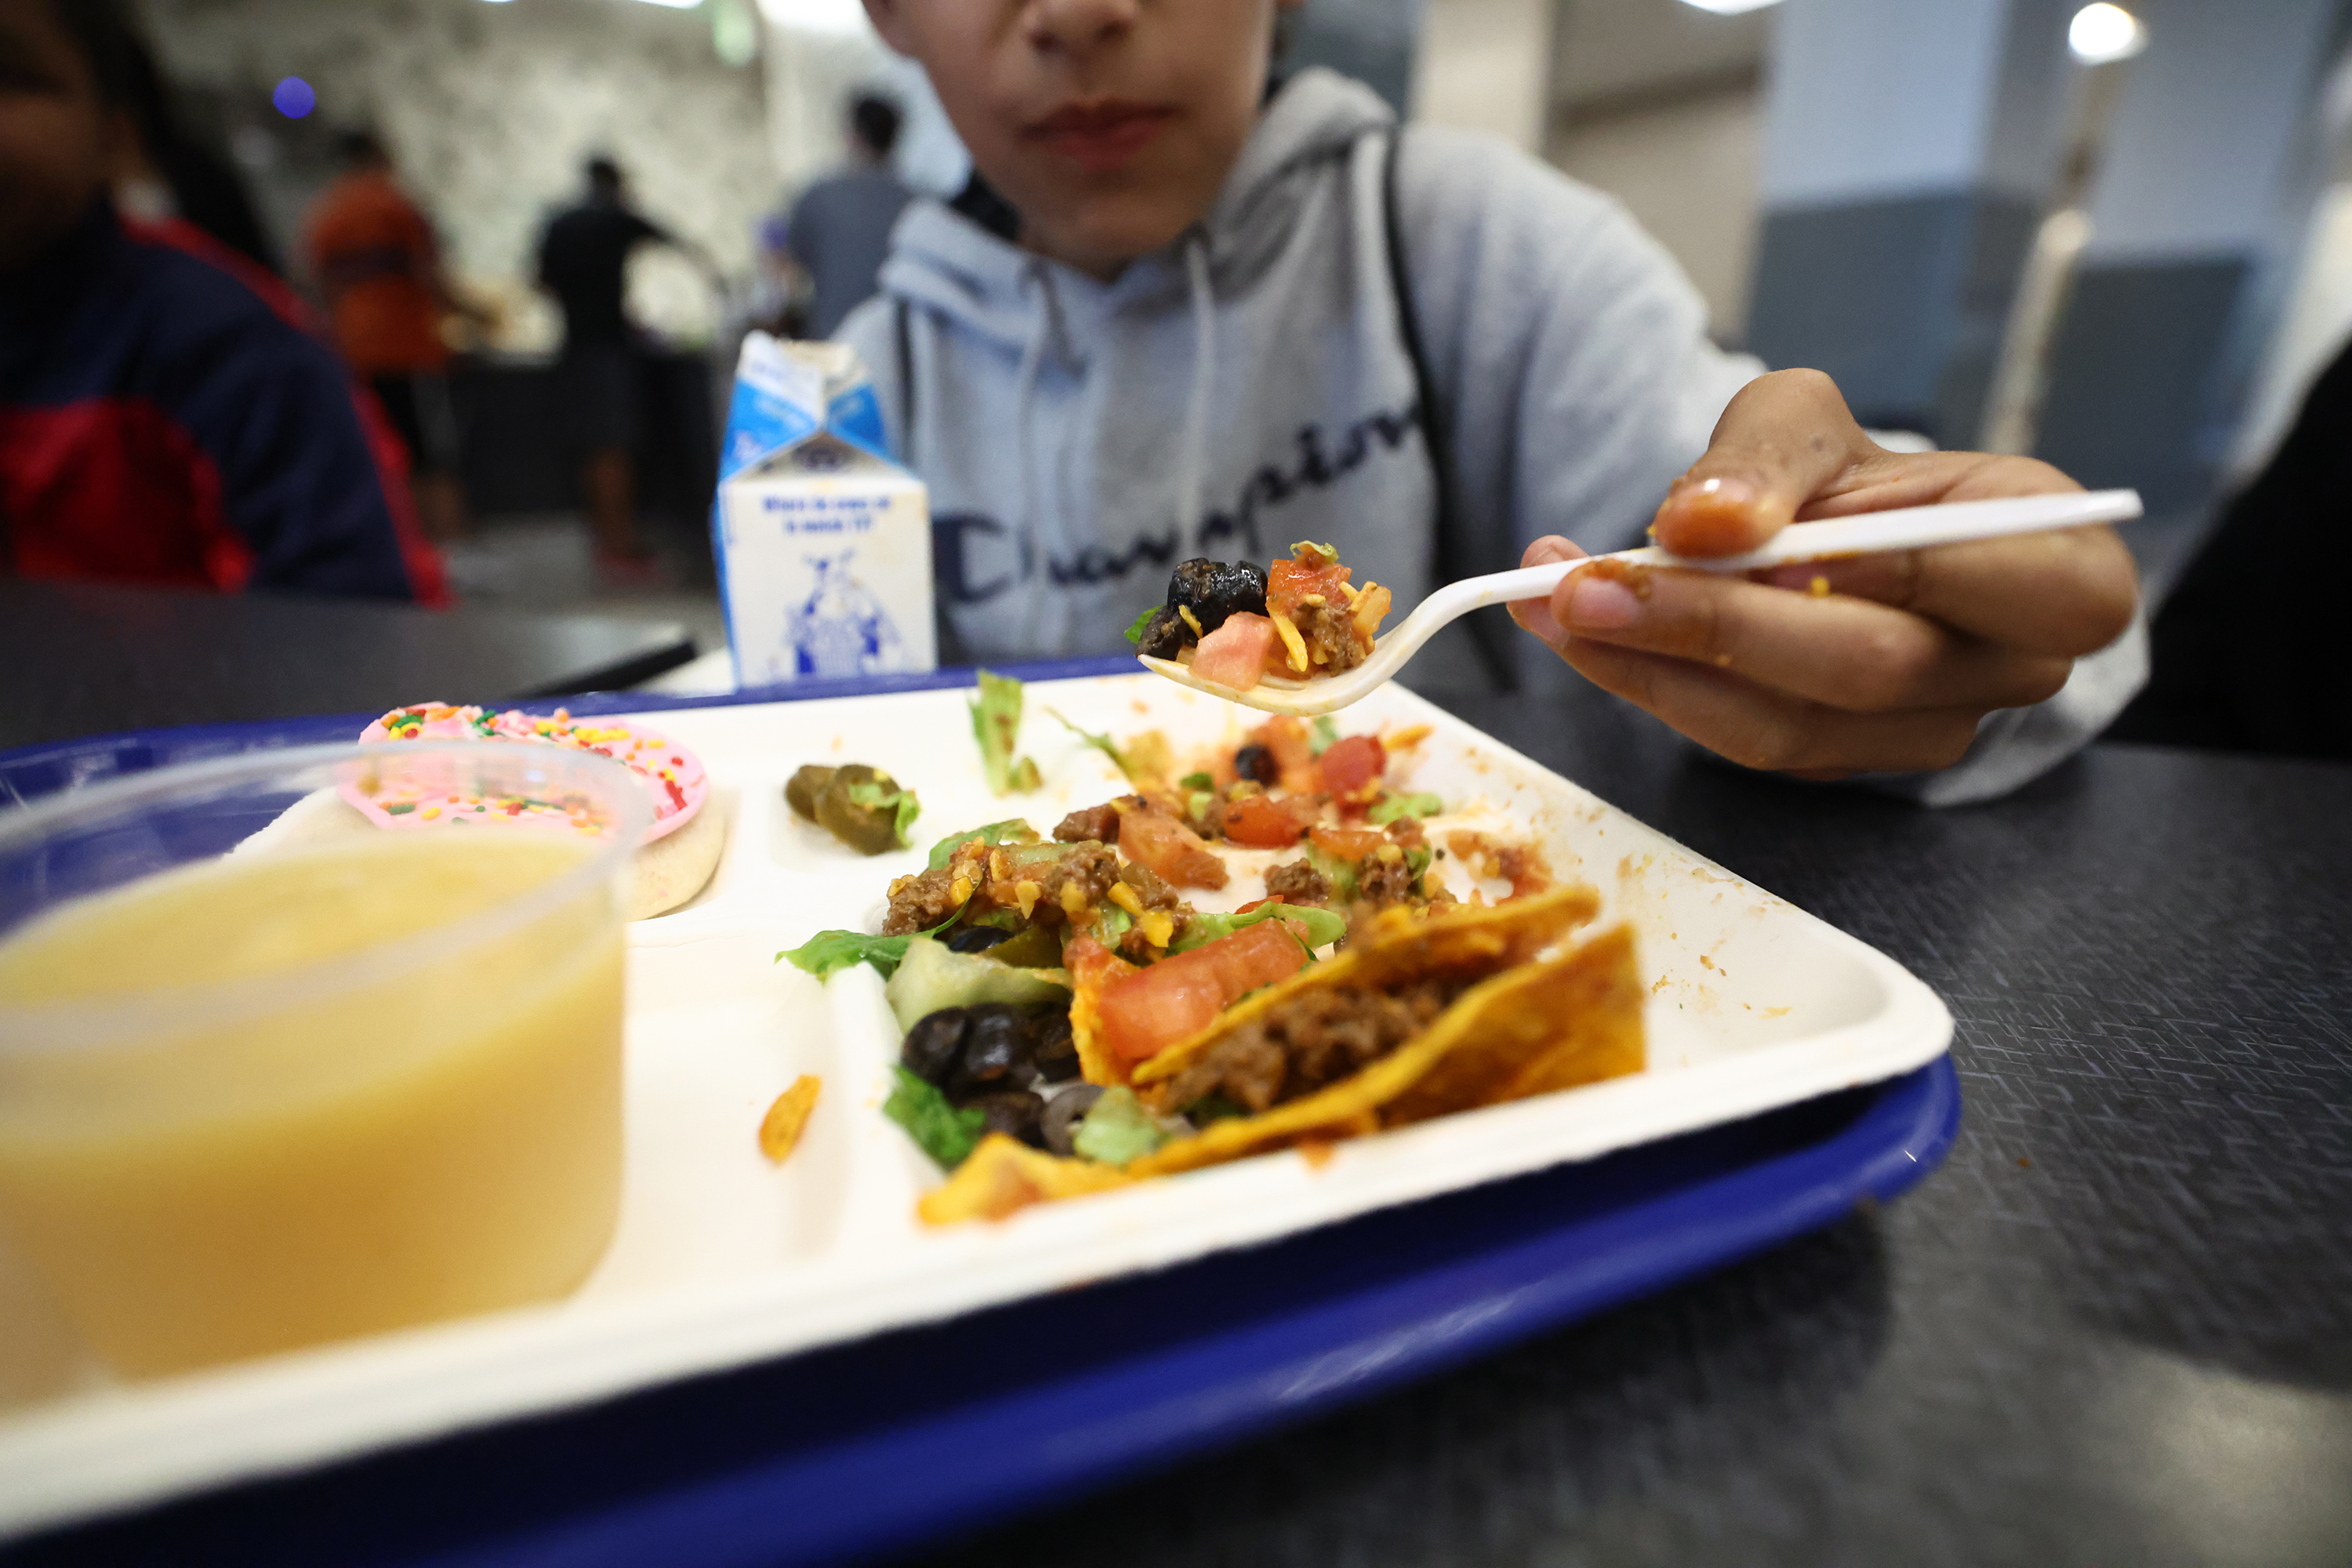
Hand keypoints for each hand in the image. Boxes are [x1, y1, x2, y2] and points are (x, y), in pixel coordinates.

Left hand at [1509, 370, 2139, 779]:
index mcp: (2058, 560)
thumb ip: (1763, 457)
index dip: (1889, 566)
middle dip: (1719, 625)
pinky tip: (1577, 629)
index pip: (2009, 581)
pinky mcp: (1844, 766)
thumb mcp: (1804, 421)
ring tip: (1553, 598)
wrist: (1827, 543)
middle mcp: (2014, 665)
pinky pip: (1743, 745)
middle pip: (1874, 667)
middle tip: (1589, 584)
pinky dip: (1650, 687)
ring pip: (1791, 727)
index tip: (1755, 541)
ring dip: (1653, 667)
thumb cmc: (1844, 477)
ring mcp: (1930, 731)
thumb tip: (1703, 527)